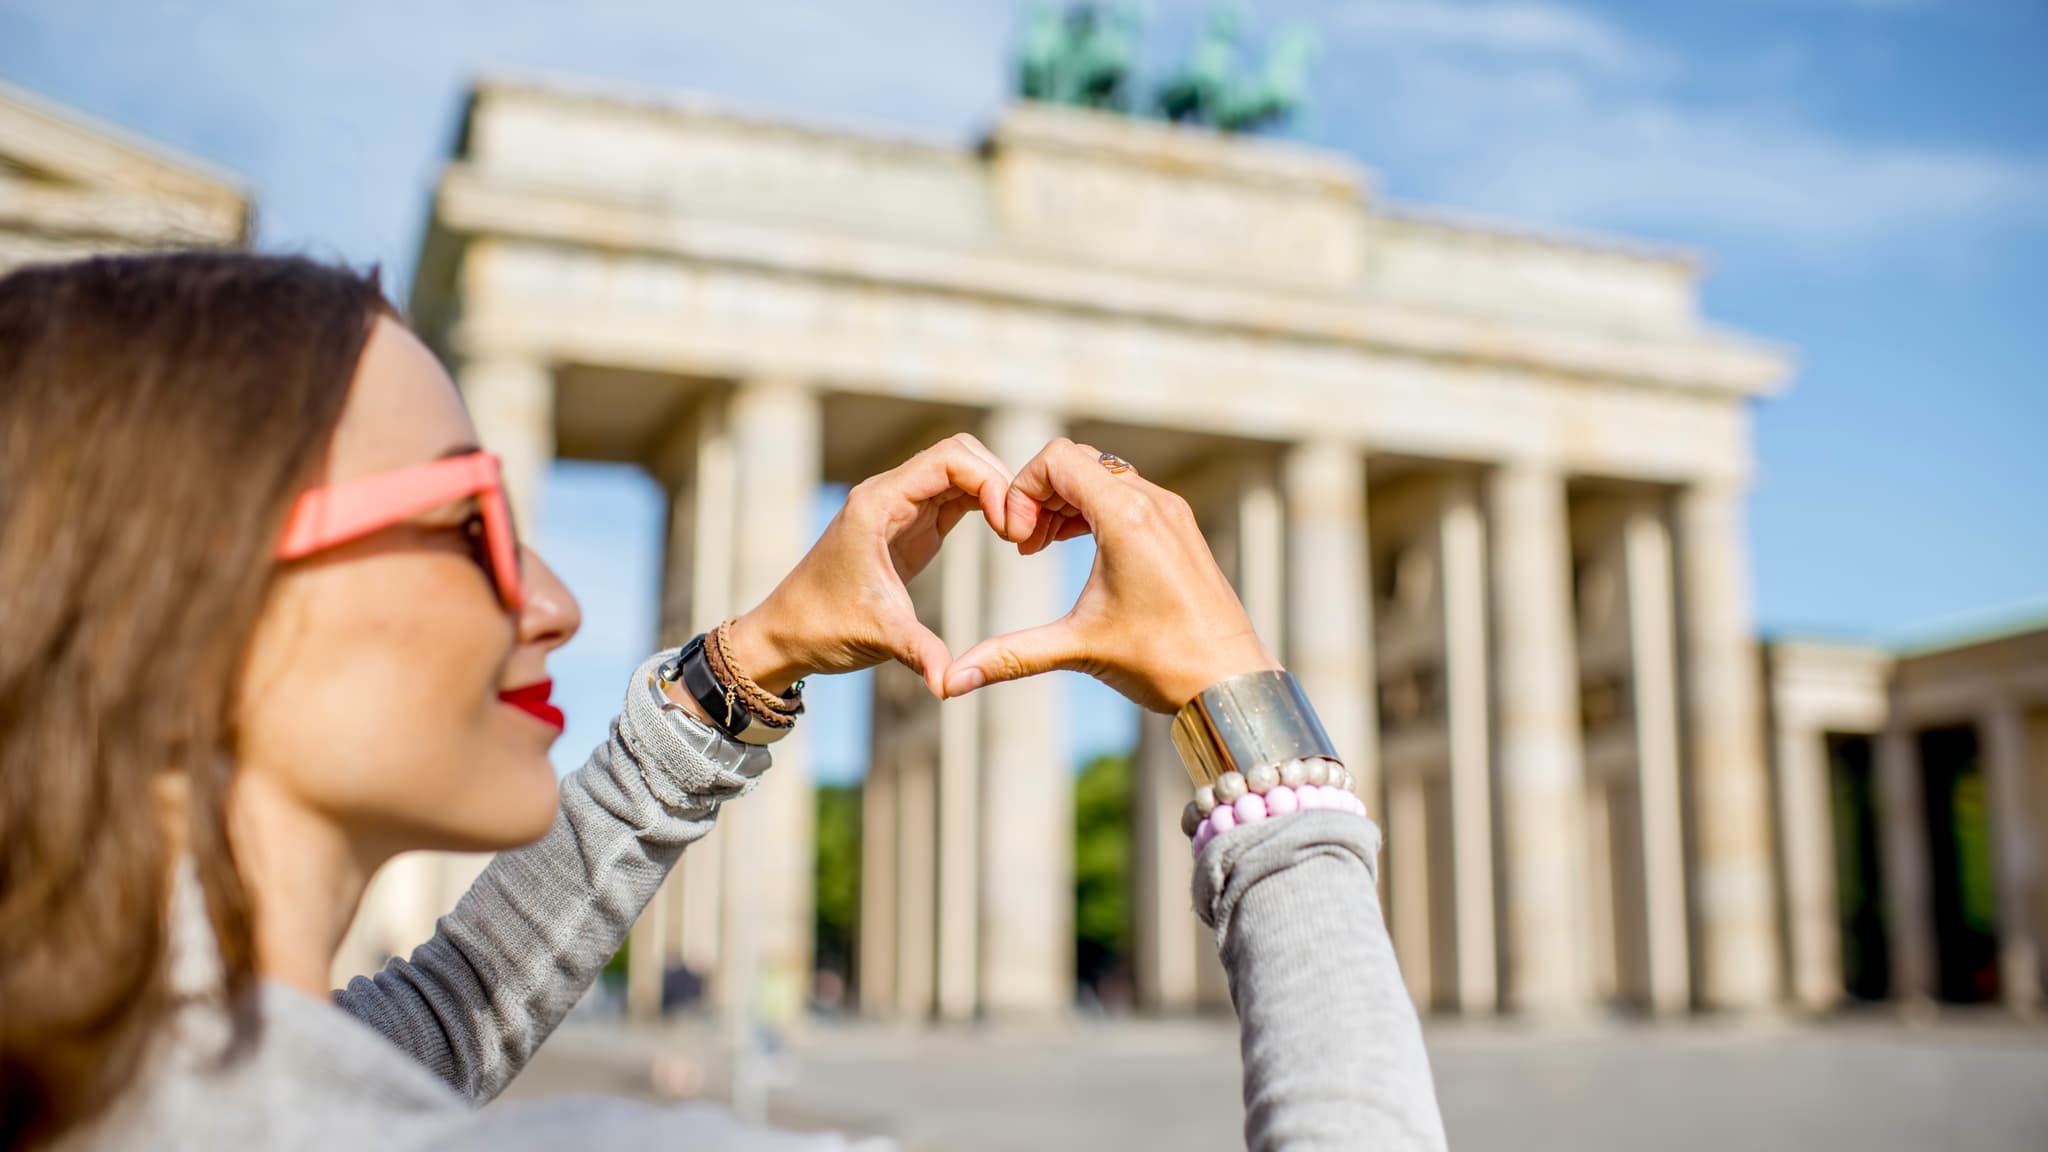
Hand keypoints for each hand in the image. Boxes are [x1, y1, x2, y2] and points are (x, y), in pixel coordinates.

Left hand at [720, 434, 1011, 697]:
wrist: (789, 635)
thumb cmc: (823, 627)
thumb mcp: (878, 635)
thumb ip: (921, 653)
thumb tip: (951, 686)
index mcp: (878, 503)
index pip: (949, 459)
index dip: (990, 481)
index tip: (1009, 527)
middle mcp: (890, 494)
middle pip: (961, 455)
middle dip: (1000, 482)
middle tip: (1022, 530)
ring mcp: (902, 507)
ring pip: (962, 472)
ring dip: (996, 493)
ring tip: (1020, 535)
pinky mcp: (911, 526)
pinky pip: (957, 498)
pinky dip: (987, 506)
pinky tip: (1007, 536)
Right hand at [944, 438, 1280, 712]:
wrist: (1232, 683)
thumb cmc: (1164, 663)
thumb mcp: (1079, 649)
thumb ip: (1010, 655)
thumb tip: (952, 681)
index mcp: (1127, 517)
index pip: (1057, 459)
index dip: (1022, 489)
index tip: (1015, 540)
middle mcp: (1153, 502)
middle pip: (1076, 462)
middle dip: (1039, 496)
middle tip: (1023, 547)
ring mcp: (1171, 513)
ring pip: (1102, 477)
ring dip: (1064, 503)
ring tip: (1041, 548)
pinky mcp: (1180, 529)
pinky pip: (1127, 495)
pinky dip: (1093, 511)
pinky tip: (1076, 550)